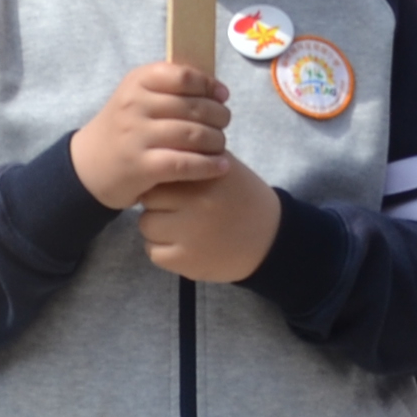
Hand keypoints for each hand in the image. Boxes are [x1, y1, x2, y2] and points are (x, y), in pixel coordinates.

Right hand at [71, 63, 233, 210]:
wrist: (87, 165)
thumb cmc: (122, 128)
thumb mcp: (136, 97)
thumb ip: (168, 88)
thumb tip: (215, 88)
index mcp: (136, 82)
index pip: (184, 76)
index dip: (209, 85)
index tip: (222, 95)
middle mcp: (135, 105)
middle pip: (194, 107)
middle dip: (219, 116)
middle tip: (224, 124)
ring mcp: (137, 136)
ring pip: (194, 135)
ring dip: (217, 141)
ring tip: (221, 145)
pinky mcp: (142, 166)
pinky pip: (185, 163)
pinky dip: (209, 166)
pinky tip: (221, 167)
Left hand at [132, 160, 281, 282]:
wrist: (270, 238)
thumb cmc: (243, 197)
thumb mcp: (224, 166)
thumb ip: (193, 158)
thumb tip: (156, 155)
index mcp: (205, 176)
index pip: (159, 172)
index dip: (162, 179)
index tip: (172, 186)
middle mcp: (196, 203)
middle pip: (149, 199)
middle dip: (157, 202)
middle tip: (174, 207)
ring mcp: (190, 234)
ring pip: (146, 226)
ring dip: (157, 226)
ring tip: (178, 227)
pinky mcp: (186, 261)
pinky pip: (154, 253)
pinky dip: (163, 250)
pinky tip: (181, 245)